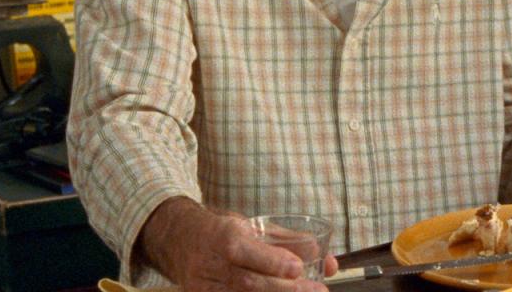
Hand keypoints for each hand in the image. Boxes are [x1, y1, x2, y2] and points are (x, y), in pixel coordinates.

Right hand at [139, 197, 338, 291]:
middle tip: (318, 291)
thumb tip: (331, 262)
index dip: (272, 262)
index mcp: (224, 236)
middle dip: (286, 290)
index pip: (245, 252)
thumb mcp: (254, 227)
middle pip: (248, 283)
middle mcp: (211, 264)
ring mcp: (205, 288)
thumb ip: (292, 242)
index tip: (298, 268)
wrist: (181, 242)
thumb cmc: (225, 232)